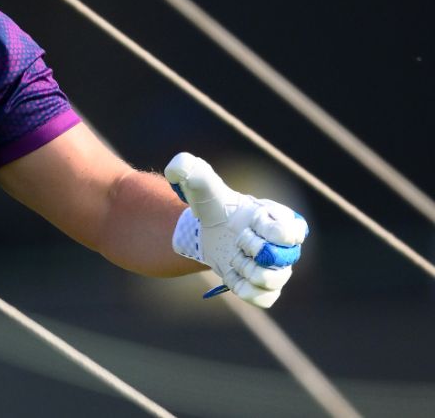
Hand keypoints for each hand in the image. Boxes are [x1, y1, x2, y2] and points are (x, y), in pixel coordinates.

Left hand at [164, 153, 307, 307]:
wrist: (209, 231)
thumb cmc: (213, 206)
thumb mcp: (200, 184)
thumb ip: (190, 169)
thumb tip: (176, 168)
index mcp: (279, 218)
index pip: (290, 233)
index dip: (265, 232)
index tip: (245, 223)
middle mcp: (285, 245)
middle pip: (279, 258)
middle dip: (251, 249)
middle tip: (236, 240)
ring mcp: (278, 268)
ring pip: (272, 280)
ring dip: (245, 270)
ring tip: (233, 257)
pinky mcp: (266, 287)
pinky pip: (265, 299)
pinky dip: (244, 288)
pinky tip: (232, 274)